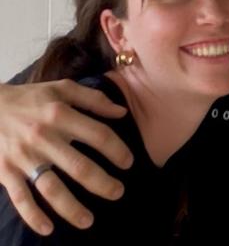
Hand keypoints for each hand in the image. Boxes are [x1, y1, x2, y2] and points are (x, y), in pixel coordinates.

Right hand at [0, 79, 132, 234]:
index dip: (117, 150)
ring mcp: (24, 157)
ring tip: (89, 221)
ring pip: (51, 188)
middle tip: (118, 192)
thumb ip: (94, 98)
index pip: (98, 135)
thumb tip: (122, 112)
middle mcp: (43, 137)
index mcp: (60, 114)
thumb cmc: (32, 98)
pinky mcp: (6, 171)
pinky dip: (33, 216)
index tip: (128, 163)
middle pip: (79, 167)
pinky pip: (20, 198)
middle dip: (102, 184)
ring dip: (71, 208)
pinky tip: (48, 228)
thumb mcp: (63, 88)